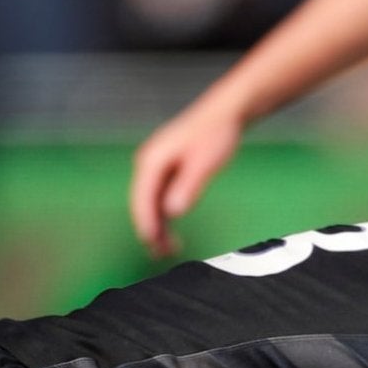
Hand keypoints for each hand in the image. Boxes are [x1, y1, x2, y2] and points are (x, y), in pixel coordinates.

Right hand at [130, 100, 246, 257]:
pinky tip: (171, 230)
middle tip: (161, 254)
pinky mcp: (166, 169)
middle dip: (150, 230)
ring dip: (157, 226)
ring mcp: (156, 166)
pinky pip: (159, 197)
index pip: (141, 199)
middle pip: (142, 203)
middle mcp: (149, 163)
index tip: (152, 244)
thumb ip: (187, 186)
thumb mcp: (204, 163)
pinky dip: (163, 215)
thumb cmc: (215, 134)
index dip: (145, 224)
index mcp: (152, 160)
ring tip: (168, 249)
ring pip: (150, 203)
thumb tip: (172, 211)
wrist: (225, 113)